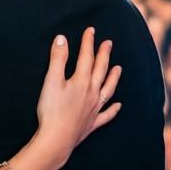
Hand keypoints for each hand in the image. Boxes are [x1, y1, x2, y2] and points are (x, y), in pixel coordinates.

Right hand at [33, 28, 121, 161]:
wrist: (56, 139)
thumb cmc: (51, 110)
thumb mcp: (51, 81)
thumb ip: (57, 59)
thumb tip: (61, 38)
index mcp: (81, 81)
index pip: (86, 57)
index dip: (88, 42)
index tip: (91, 30)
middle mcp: (91, 93)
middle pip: (100, 70)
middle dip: (104, 55)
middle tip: (108, 43)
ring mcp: (94, 109)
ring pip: (108, 90)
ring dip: (113, 78)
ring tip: (119, 68)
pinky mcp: (92, 123)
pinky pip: (106, 115)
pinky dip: (113, 109)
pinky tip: (119, 105)